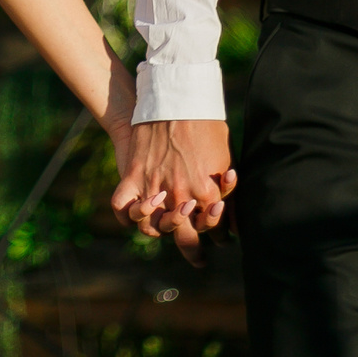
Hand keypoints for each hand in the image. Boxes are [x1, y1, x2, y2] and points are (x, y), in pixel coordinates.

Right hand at [110, 119, 237, 265]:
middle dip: (195, 252)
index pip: (215, 229)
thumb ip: (229, 188)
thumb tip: (234, 213)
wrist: (175, 97)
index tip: (222, 238)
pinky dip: (128, 214)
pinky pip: (123, 207)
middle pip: (186, 237)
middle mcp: (180, 195)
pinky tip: (137, 215)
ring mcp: (154, 187)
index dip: (220, 236)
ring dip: (162, 232)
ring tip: (167, 234)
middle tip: (198, 259)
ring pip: (153, 228)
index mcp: (207, 192)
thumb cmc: (206, 123)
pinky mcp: (133, 176)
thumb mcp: (226, 156)